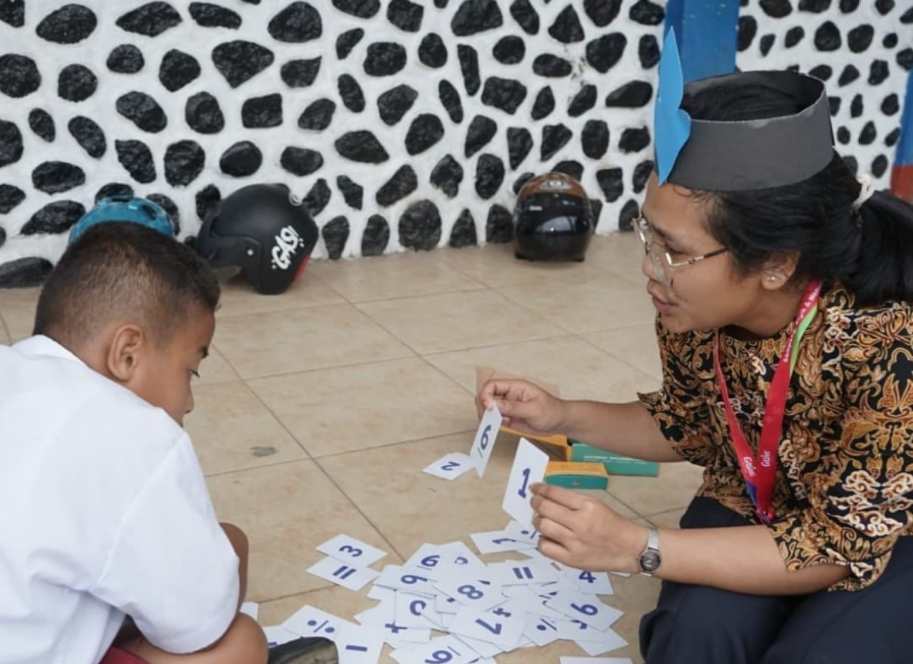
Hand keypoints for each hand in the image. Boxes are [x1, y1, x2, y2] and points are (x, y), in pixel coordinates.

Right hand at [476, 378, 566, 435]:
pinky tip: (501, 426)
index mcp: (515, 387)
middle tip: (490, 417)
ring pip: (489, 409)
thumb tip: (494, 404)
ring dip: (488, 416)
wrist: (559, 422)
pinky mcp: (509, 418)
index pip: (492, 385)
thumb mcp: (533, 409)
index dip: (486, 394)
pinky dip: (493, 424)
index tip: (489, 407)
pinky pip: (495, 419)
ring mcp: (508, 407)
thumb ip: (513, 407)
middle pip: (487, 396)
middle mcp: (509, 395)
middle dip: (484, 406)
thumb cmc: (551, 410)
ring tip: (495, 423)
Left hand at [530, 483, 647, 573]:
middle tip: (534, 502)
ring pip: (542, 526)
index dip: (540, 489)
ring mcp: (574, 542)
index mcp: (587, 505)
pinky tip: (548, 537)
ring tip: (542, 520)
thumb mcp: (596, 504)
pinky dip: (542, 540)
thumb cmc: (612, 524)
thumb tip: (548, 496)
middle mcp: (579, 522)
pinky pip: (545, 547)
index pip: (555, 493)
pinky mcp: (571, 559)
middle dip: (535, 502)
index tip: (534, 488)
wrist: (629, 548)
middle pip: (544, 508)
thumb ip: (573, 501)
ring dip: (538, 520)